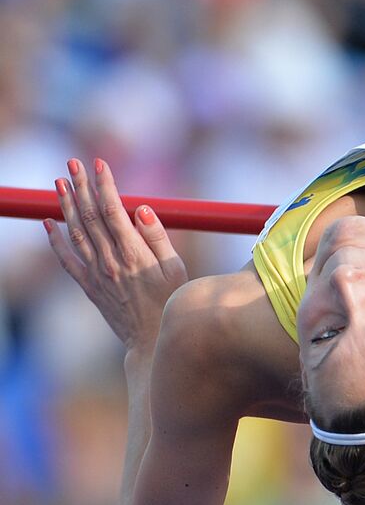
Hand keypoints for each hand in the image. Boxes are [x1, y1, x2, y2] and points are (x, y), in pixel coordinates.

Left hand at [46, 159, 187, 352]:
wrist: (153, 341)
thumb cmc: (173, 303)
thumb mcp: (177, 269)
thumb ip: (158, 237)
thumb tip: (141, 208)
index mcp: (135, 253)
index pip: (114, 210)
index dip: (104, 185)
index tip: (99, 164)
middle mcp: (111, 261)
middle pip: (90, 216)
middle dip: (81, 186)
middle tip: (73, 163)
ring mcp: (96, 274)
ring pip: (75, 232)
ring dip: (65, 205)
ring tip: (59, 182)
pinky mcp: (89, 286)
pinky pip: (67, 260)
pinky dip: (55, 240)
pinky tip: (48, 222)